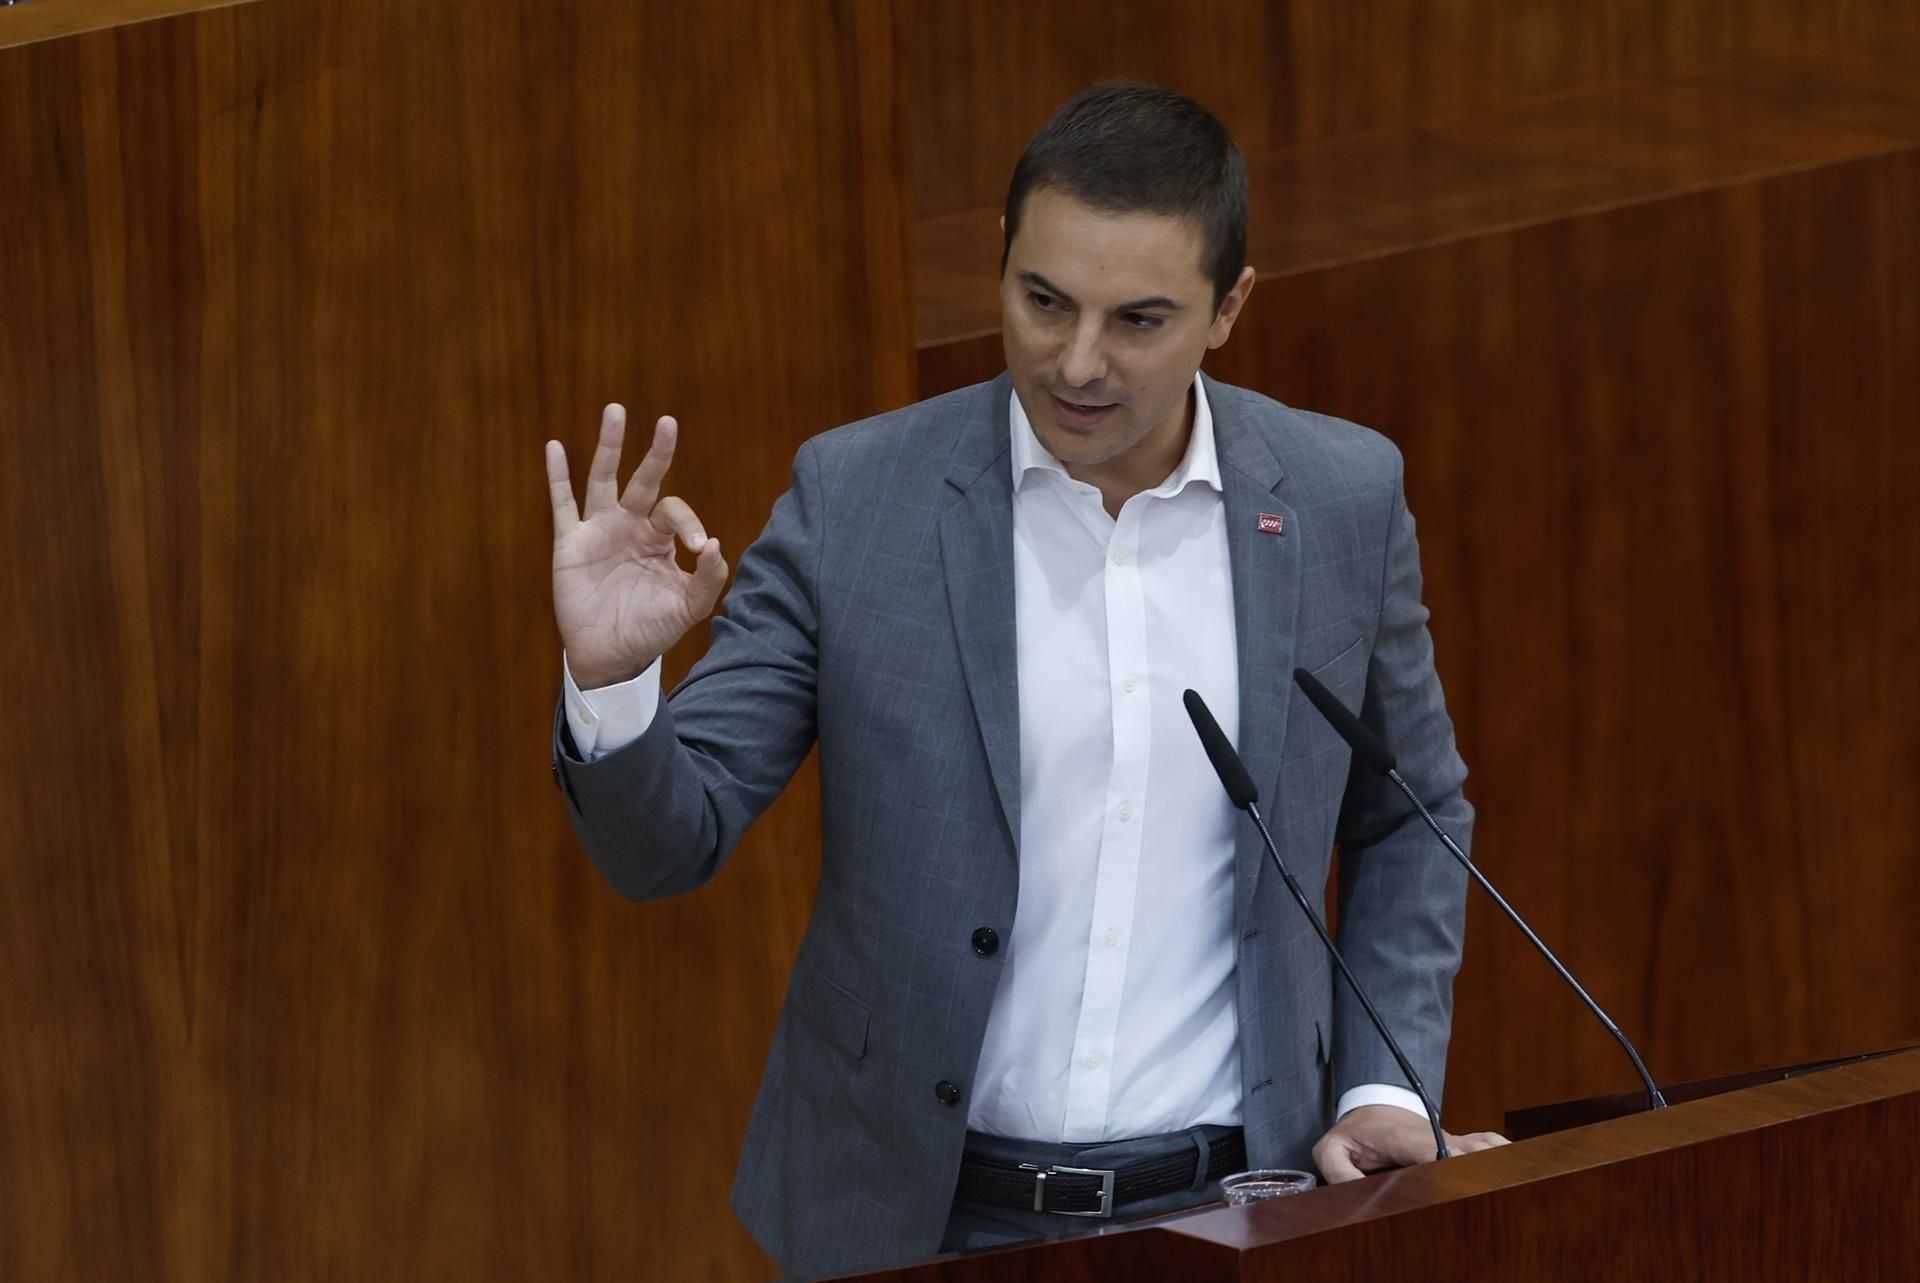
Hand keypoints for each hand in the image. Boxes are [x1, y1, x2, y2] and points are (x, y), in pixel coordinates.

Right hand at [545, 405, 728, 688]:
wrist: (611, 656)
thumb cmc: (651, 630)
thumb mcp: (687, 608)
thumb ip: (707, 580)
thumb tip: (716, 545)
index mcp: (660, 538)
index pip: (675, 511)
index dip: (689, 523)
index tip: (698, 550)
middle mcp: (630, 525)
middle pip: (644, 480)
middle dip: (656, 453)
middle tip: (668, 422)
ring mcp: (599, 530)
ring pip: (603, 478)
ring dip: (609, 446)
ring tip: (615, 410)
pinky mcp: (570, 543)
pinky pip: (563, 504)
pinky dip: (558, 476)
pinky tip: (555, 447)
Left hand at [1312, 1104, 1509, 1182]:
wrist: (1373, 1106)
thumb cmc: (1354, 1131)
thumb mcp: (1331, 1148)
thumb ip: (1338, 1170)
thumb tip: (1355, 1194)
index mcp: (1403, 1137)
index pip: (1432, 1150)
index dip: (1451, 1164)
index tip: (1465, 1181)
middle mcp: (1433, 1135)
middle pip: (1467, 1151)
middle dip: (1482, 1169)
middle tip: (1497, 1190)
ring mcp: (1449, 1138)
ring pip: (1484, 1146)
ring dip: (1498, 1162)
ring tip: (1513, 1183)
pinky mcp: (1459, 1144)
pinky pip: (1488, 1145)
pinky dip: (1502, 1155)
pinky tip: (1515, 1170)